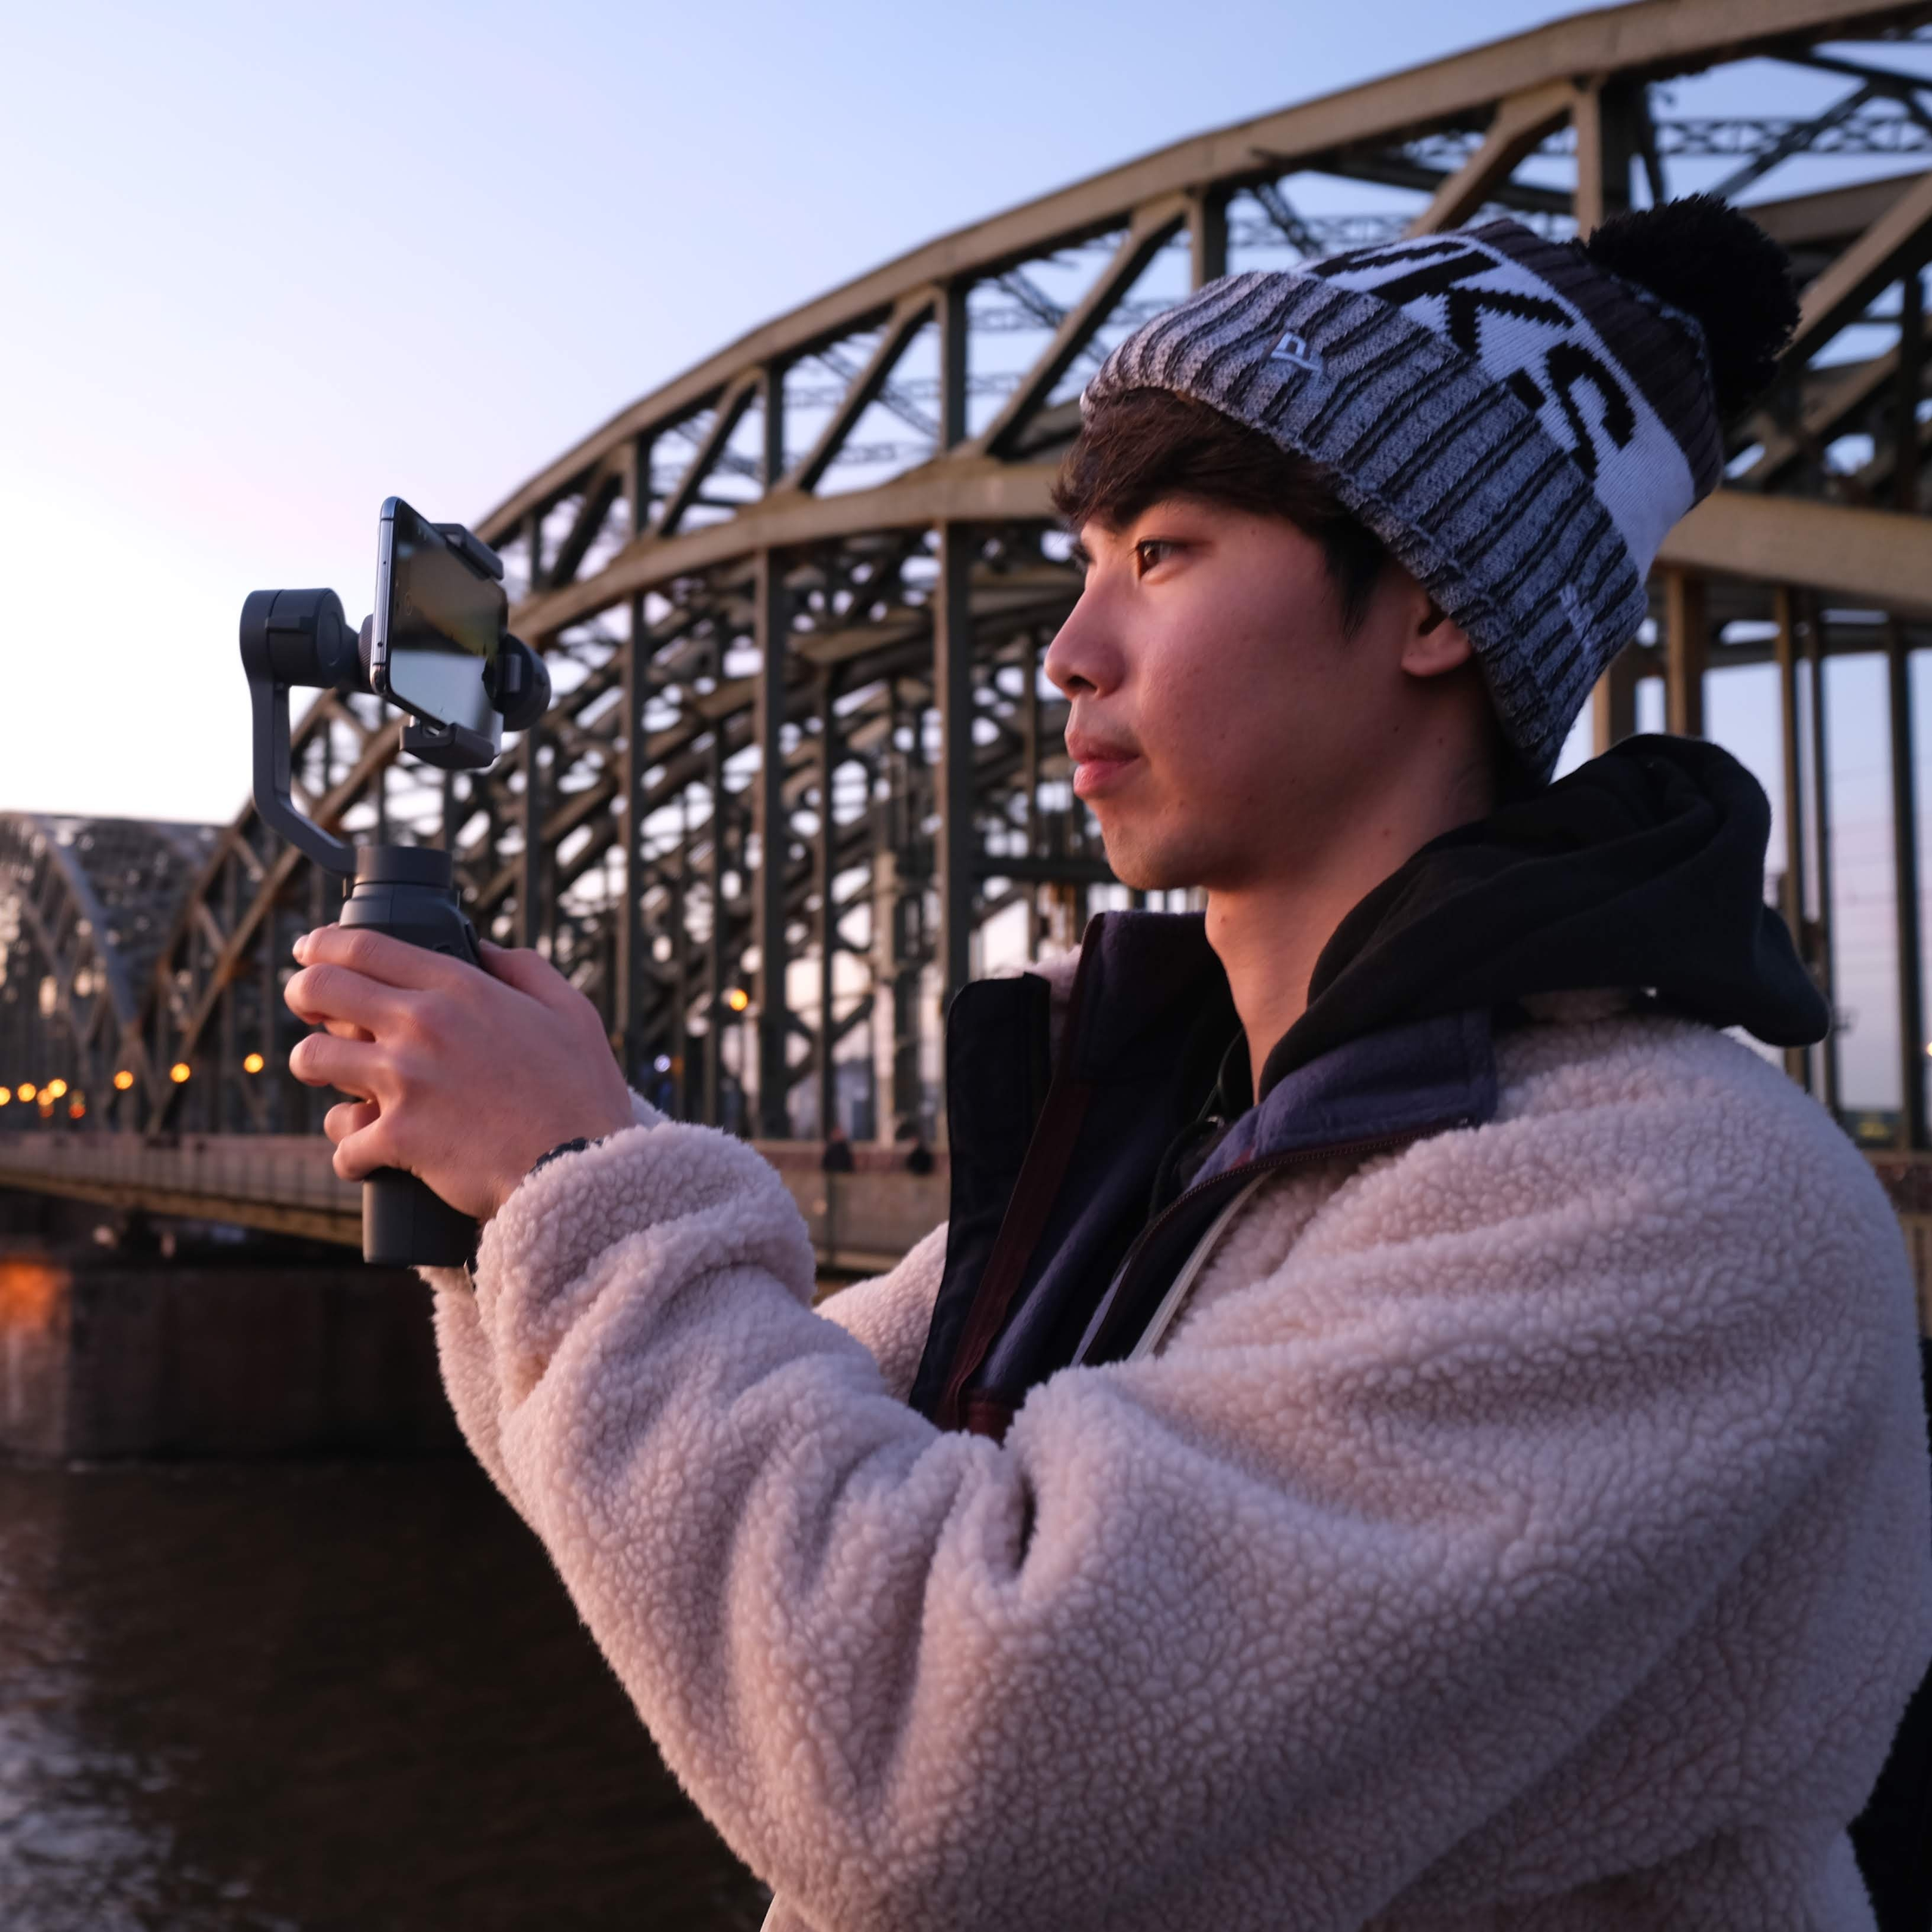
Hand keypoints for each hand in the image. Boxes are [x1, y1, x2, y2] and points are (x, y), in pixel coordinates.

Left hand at [284, 926, 636, 1222]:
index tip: (309, 949)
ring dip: (317, 1071)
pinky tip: (368, 1157)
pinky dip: (352, 1153)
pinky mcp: (396, 1139)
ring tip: (338, 1084)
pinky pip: (342, 1143)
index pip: (362, 946)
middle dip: (302, 995)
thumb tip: (487, 950)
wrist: (580, 1171)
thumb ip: (525, 970)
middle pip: (318, 990)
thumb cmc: (582, 1093)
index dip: (321, 943)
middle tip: (308, 1009)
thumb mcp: (571, 1012)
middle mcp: (421, 1026)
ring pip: (311, 1060)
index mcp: (459, 988)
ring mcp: (403, 1082)